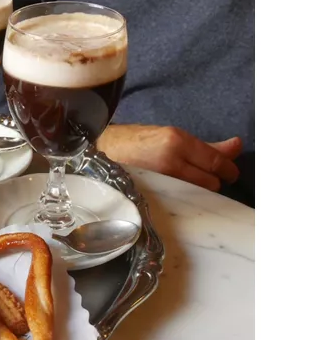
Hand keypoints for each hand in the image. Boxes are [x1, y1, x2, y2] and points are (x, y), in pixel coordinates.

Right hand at [96, 124, 241, 191]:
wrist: (101, 150)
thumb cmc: (136, 141)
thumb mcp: (172, 137)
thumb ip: (207, 146)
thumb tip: (237, 145)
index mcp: (176, 141)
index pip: (215, 162)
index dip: (228, 170)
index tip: (230, 174)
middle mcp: (169, 161)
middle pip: (209, 183)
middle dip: (211, 182)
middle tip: (203, 179)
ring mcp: (158, 181)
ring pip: (196, 195)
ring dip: (198, 192)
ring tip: (186, 186)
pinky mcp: (149, 196)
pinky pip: (178, 203)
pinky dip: (183, 200)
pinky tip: (176, 196)